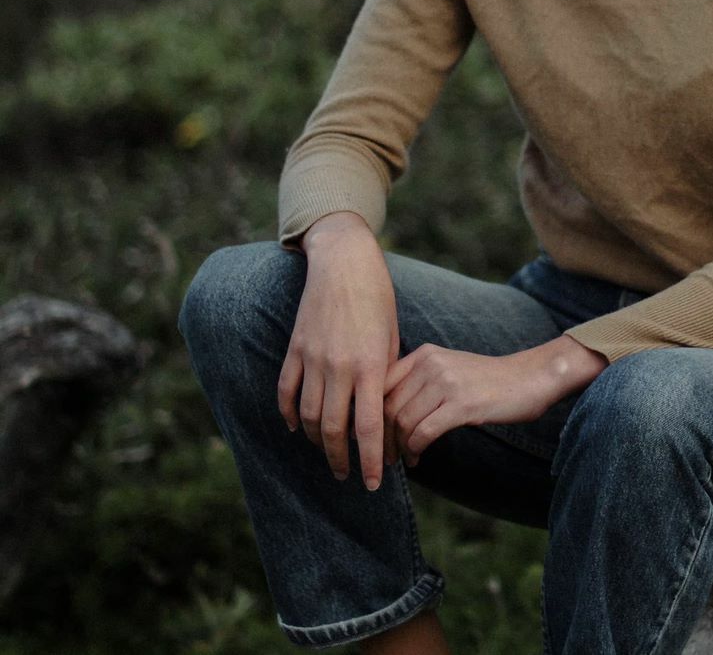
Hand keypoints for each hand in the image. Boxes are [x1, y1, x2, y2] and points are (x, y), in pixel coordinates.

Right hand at [277, 211, 398, 491]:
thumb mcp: (391, 337)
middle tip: (348, 474)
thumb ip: (384, 376)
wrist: (345, 263)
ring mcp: (313, 358)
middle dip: (341, 460)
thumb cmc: (378, 298)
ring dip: (316, 442)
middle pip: (333, 430)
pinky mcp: (295, 349)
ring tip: (327, 452)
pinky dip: (290, 415)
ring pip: (308, 417)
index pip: (370, 427)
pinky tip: (297, 428)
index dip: (372, 460)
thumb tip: (380, 415)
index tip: (374, 483)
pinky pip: (287, 392)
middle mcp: (340, 366)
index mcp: (371, 364)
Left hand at [384, 334, 606, 465]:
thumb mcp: (448, 370)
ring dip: (397, 448)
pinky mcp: (461, 404)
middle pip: (387, 406)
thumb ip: (418, 383)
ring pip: (402, 421)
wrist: (528, 379)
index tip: (366, 438)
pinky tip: (417, 458)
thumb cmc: (487, 381)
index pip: (380, 385)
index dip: (368, 415)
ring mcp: (447, 382)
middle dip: (380, 438)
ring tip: (403, 460)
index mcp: (424, 354)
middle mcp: (431, 363)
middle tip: (384, 457)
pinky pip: (423, 432)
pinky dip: (414, 450)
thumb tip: (384, 414)